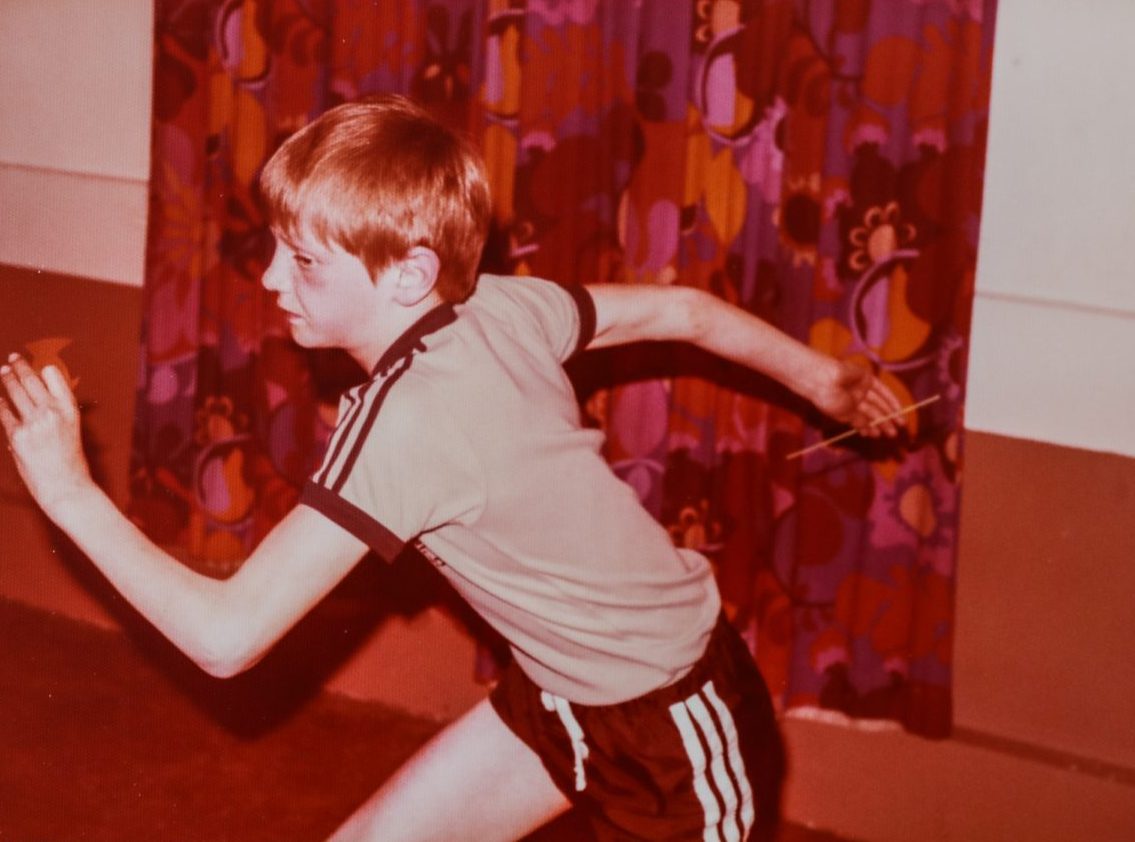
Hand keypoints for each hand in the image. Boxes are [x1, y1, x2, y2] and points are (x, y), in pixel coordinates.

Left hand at [0, 353, 93, 514]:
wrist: (66, 487)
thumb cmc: (70, 463)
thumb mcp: (71, 431)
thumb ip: (55, 415)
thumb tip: (33, 402)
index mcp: (70, 410)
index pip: (55, 378)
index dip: (44, 368)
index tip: (37, 363)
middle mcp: (53, 412)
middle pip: (32, 381)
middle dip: (20, 367)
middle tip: (14, 358)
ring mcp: (34, 423)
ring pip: (16, 393)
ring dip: (7, 379)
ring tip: (3, 371)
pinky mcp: (18, 435)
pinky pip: (5, 414)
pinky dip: (0, 405)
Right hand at [809, 358, 904, 437]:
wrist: (824, 381)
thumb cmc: (829, 400)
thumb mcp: (845, 415)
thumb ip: (859, 421)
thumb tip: (870, 431)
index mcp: (846, 407)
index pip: (861, 418)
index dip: (870, 427)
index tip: (878, 436)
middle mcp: (854, 398)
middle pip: (872, 411)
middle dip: (883, 422)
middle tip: (893, 434)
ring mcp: (861, 387)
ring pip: (879, 402)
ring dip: (889, 413)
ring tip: (899, 425)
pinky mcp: (867, 378)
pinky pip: (882, 390)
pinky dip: (890, 400)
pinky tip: (897, 410)